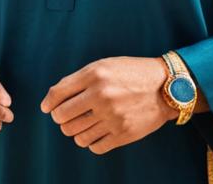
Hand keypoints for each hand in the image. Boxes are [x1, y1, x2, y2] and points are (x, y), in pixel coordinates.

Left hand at [41, 56, 174, 154]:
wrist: (166, 87)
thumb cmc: (131, 73)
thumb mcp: (104, 65)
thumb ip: (79, 79)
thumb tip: (54, 98)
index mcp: (94, 75)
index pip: (58, 94)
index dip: (48, 103)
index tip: (47, 108)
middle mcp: (101, 96)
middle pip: (63, 116)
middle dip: (59, 118)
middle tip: (63, 117)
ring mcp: (112, 116)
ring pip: (76, 134)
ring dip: (73, 131)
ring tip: (79, 125)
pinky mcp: (123, 134)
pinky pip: (94, 147)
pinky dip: (90, 142)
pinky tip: (94, 133)